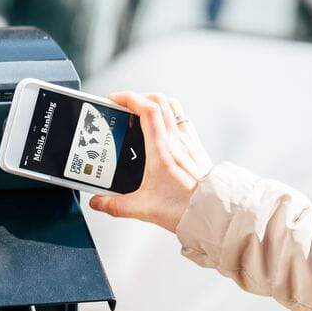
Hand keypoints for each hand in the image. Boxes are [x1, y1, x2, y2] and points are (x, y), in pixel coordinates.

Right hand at [89, 92, 212, 232]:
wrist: (212, 213)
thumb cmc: (184, 209)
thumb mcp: (144, 208)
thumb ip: (116, 205)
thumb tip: (99, 202)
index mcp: (162, 151)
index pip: (147, 109)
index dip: (129, 98)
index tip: (115, 99)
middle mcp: (177, 141)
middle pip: (160, 101)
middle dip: (139, 96)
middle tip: (124, 106)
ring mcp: (188, 142)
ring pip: (174, 107)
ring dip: (156, 103)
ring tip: (141, 112)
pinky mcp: (196, 148)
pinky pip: (183, 120)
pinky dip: (170, 115)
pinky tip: (162, 129)